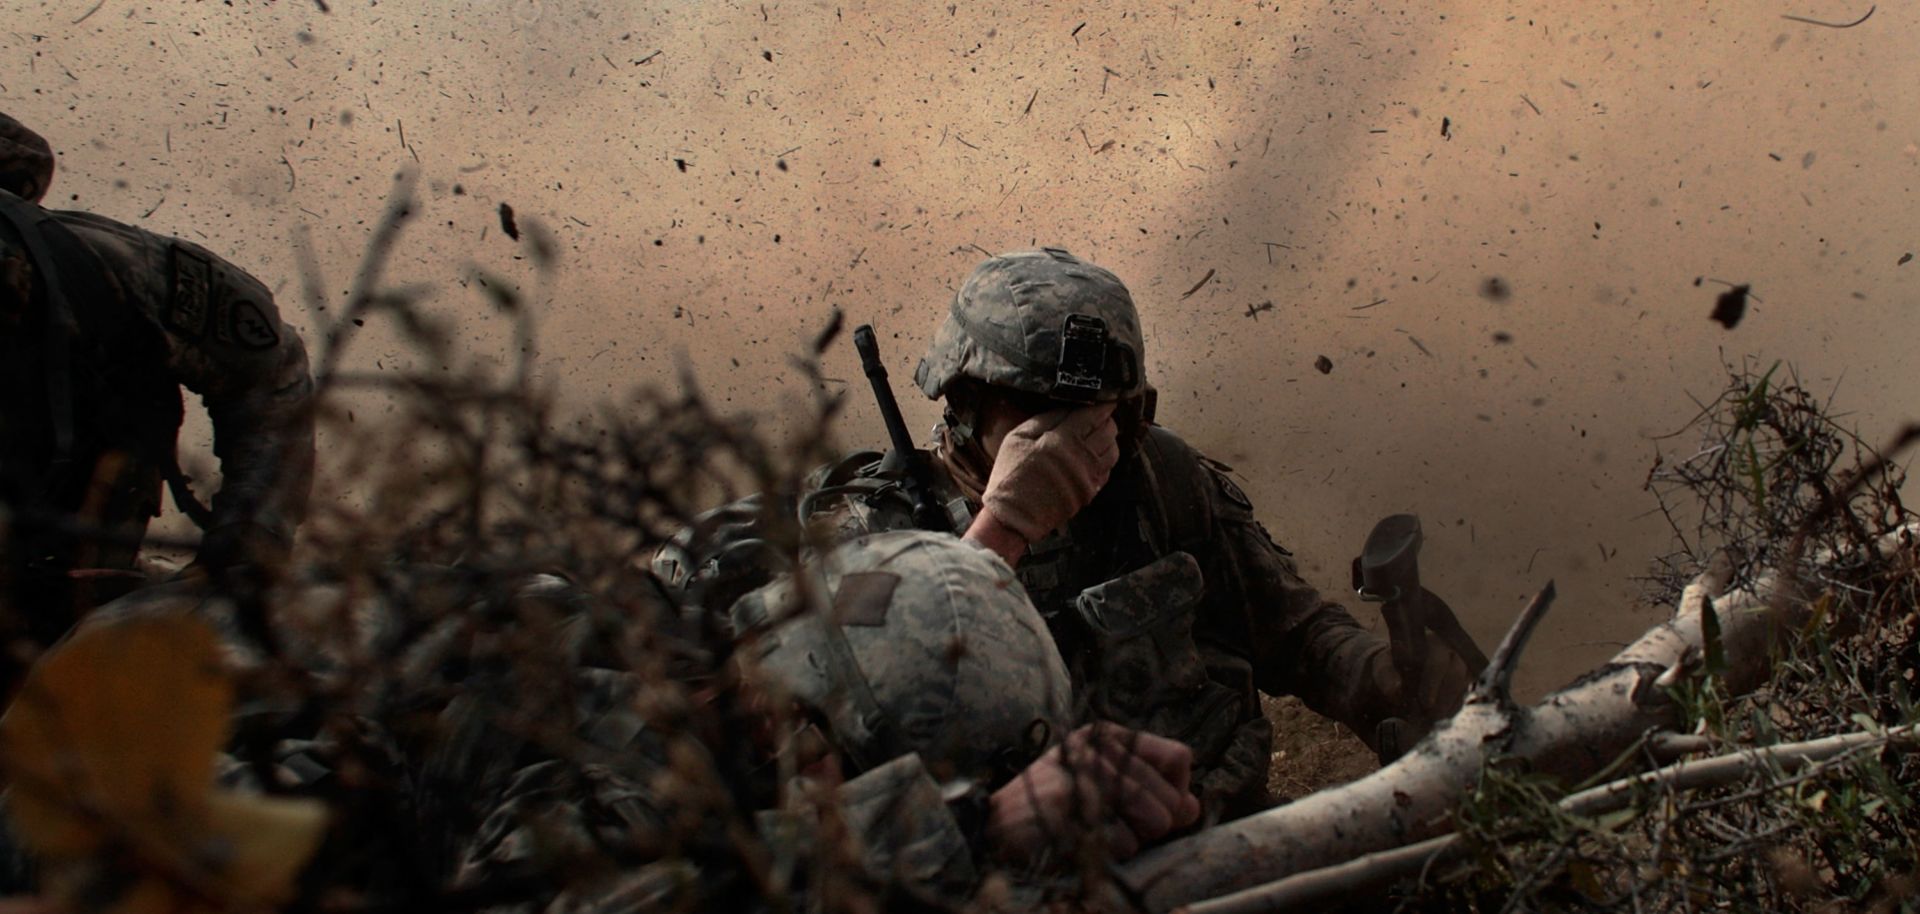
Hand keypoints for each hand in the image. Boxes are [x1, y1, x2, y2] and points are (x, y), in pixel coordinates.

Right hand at [976, 403, 1119, 545]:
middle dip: (1106, 420)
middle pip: (1108, 431)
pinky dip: (1105, 460)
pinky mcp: (1089, 493)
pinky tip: (1093, 457)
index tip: (1105, 401)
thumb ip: (1045, 419)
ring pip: (1113, 451)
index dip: (1103, 406)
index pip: (1093, 416)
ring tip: (1099, 436)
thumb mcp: (1018, 437)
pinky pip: (1107, 471)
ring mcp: (1088, 477)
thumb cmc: (1010, 474)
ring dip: (1109, 440)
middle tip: (1099, 417)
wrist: (1012, 516)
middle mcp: (1081, 457)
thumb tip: (1069, 408)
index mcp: (1062, 439)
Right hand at [984, 723, 1200, 862]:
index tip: (1156, 810)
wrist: (992, 827)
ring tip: (1095, 832)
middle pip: (1171, 796)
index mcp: (1107, 736)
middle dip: (1154, 824)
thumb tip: (1192, 807)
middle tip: (1115, 827)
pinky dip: (1109, 853)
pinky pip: (1126, 842)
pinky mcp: (1076, 804)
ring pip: (1155, 819)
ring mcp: (1087, 773)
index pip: (1179, 757)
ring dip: (1133, 839)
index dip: (1176, 790)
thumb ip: (1150, 792)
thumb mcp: (1102, 789)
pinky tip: (1080, 841)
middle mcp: (1100, 747)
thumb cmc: (1052, 810)